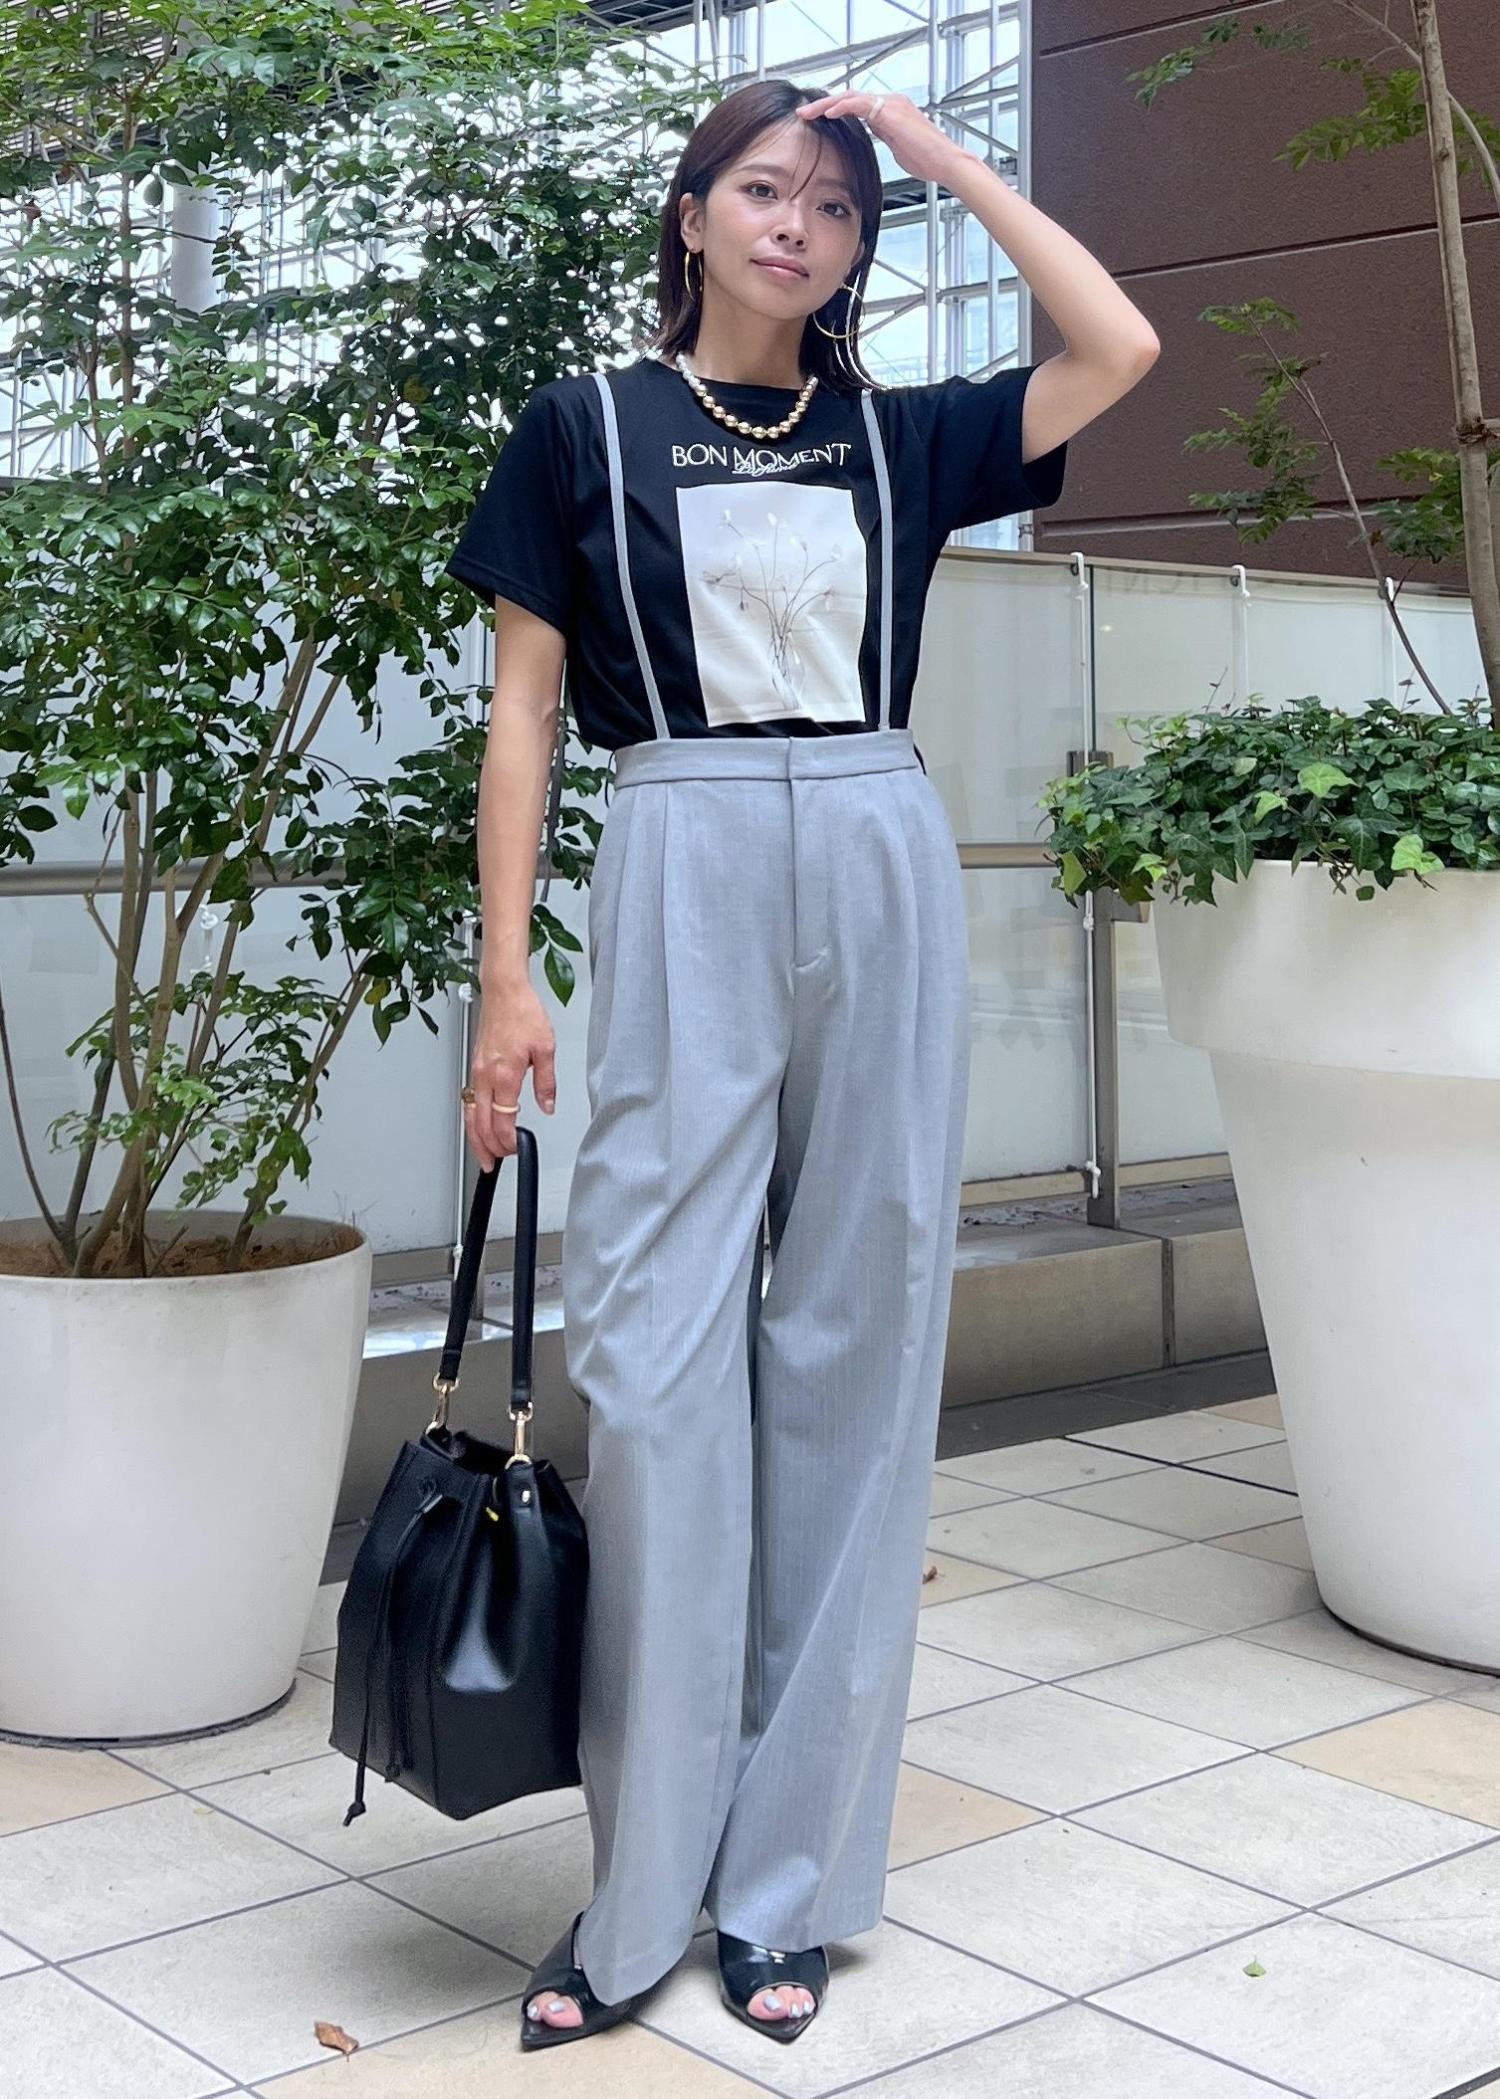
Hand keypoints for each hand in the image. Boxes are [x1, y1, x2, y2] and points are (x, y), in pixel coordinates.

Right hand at [465, 981, 555, 1167]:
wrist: (504, 991)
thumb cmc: (523, 1012)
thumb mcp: (546, 1048)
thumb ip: (546, 1083)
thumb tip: (547, 1106)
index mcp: (505, 1074)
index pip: (502, 1119)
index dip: (507, 1140)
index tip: (514, 1149)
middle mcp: (486, 1075)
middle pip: (479, 1123)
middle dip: (486, 1148)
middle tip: (493, 1163)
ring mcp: (477, 1071)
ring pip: (470, 1114)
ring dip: (474, 1137)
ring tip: (482, 1154)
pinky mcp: (475, 1066)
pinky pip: (469, 1100)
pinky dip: (472, 1119)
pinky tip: (477, 1125)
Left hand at [796, 90, 966, 184]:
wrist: (945, 162)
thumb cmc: (927, 160)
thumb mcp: (898, 147)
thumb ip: (884, 136)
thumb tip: (871, 134)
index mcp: (891, 110)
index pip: (856, 105)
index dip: (835, 110)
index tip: (816, 119)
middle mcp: (890, 102)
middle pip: (850, 97)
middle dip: (824, 105)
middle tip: (803, 113)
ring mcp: (891, 104)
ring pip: (851, 97)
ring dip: (826, 104)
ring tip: (808, 113)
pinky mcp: (891, 111)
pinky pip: (860, 104)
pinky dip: (842, 107)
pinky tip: (828, 113)